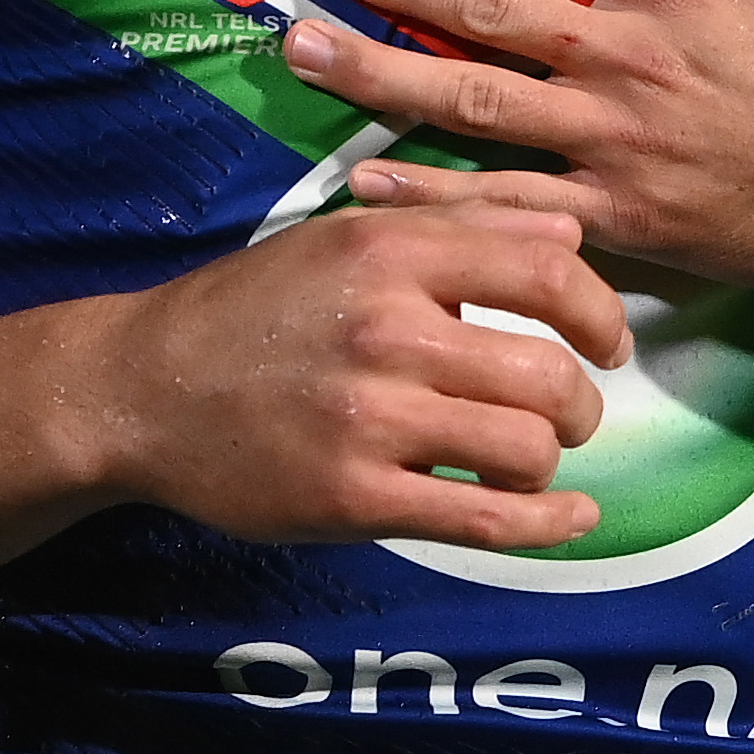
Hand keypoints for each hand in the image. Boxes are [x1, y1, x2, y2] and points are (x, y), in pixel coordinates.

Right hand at [88, 202, 633, 550]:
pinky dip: (546, 526)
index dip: (601, 312)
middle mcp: (387, 330)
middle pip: (548, 376)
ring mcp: (369, 420)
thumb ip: (464, 227)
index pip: (547, 270)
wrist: (143, 389)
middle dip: (580, 404)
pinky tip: (570, 519)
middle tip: (567, 413)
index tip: (610, 341)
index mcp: (392, 252)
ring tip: (527, 458)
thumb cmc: (255, 309)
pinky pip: (485, 521)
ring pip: (526, 450)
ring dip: (549, 462)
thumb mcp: (350, 238)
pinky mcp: (352, 498)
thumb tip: (573, 230)